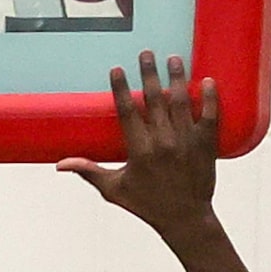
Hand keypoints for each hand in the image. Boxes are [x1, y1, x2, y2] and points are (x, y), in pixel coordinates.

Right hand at [58, 52, 219, 244]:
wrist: (185, 218)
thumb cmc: (147, 205)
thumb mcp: (114, 190)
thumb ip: (89, 172)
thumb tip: (60, 164)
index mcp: (139, 152)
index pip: (128, 112)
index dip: (122, 89)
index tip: (117, 70)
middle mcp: (163, 143)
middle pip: (156, 100)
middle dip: (150, 73)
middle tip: (147, 53)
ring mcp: (186, 142)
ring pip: (181, 102)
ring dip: (177, 78)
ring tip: (174, 58)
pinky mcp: (206, 144)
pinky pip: (209, 115)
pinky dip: (209, 97)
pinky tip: (207, 80)